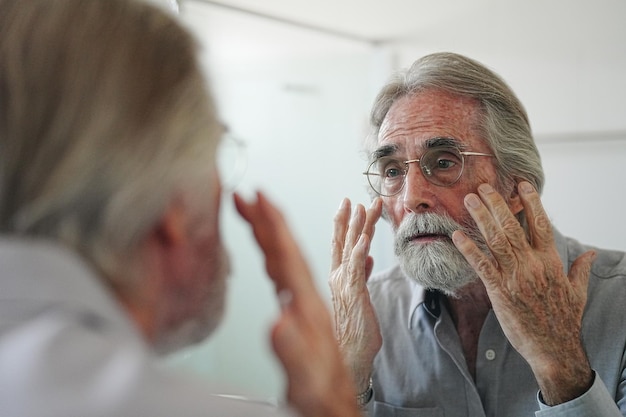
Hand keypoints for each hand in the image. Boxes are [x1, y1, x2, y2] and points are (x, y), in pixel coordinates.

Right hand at [234, 192, 360, 416]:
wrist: (336, 405)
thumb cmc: (322, 394)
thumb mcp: (306, 378)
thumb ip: (293, 350)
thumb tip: (280, 319)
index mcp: (307, 307)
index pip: (288, 256)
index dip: (273, 225)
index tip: (259, 198)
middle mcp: (309, 300)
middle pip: (288, 249)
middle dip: (268, 219)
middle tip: (247, 195)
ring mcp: (307, 305)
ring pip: (289, 258)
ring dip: (273, 231)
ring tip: (256, 211)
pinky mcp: (303, 314)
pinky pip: (291, 275)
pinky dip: (280, 255)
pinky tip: (276, 251)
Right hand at [329, 197, 382, 392]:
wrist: (351, 356)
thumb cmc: (355, 330)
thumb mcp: (360, 296)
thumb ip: (362, 275)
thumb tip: (369, 257)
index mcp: (339, 277)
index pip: (340, 245)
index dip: (343, 223)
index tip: (348, 204)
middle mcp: (339, 278)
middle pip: (344, 241)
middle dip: (349, 218)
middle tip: (351, 198)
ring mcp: (345, 285)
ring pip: (351, 249)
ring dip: (358, 227)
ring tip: (362, 207)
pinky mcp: (354, 295)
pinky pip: (357, 270)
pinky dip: (360, 253)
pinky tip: (364, 240)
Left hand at [452, 182, 595, 404]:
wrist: (554, 349)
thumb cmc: (564, 321)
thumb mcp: (577, 292)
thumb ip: (580, 269)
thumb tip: (590, 253)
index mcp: (551, 262)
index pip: (541, 224)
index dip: (531, 202)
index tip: (521, 185)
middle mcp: (533, 265)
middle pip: (513, 226)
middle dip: (498, 204)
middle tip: (484, 186)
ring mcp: (515, 277)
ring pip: (496, 240)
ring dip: (482, 218)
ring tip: (470, 200)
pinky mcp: (500, 291)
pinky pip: (481, 265)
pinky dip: (469, 248)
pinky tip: (457, 235)